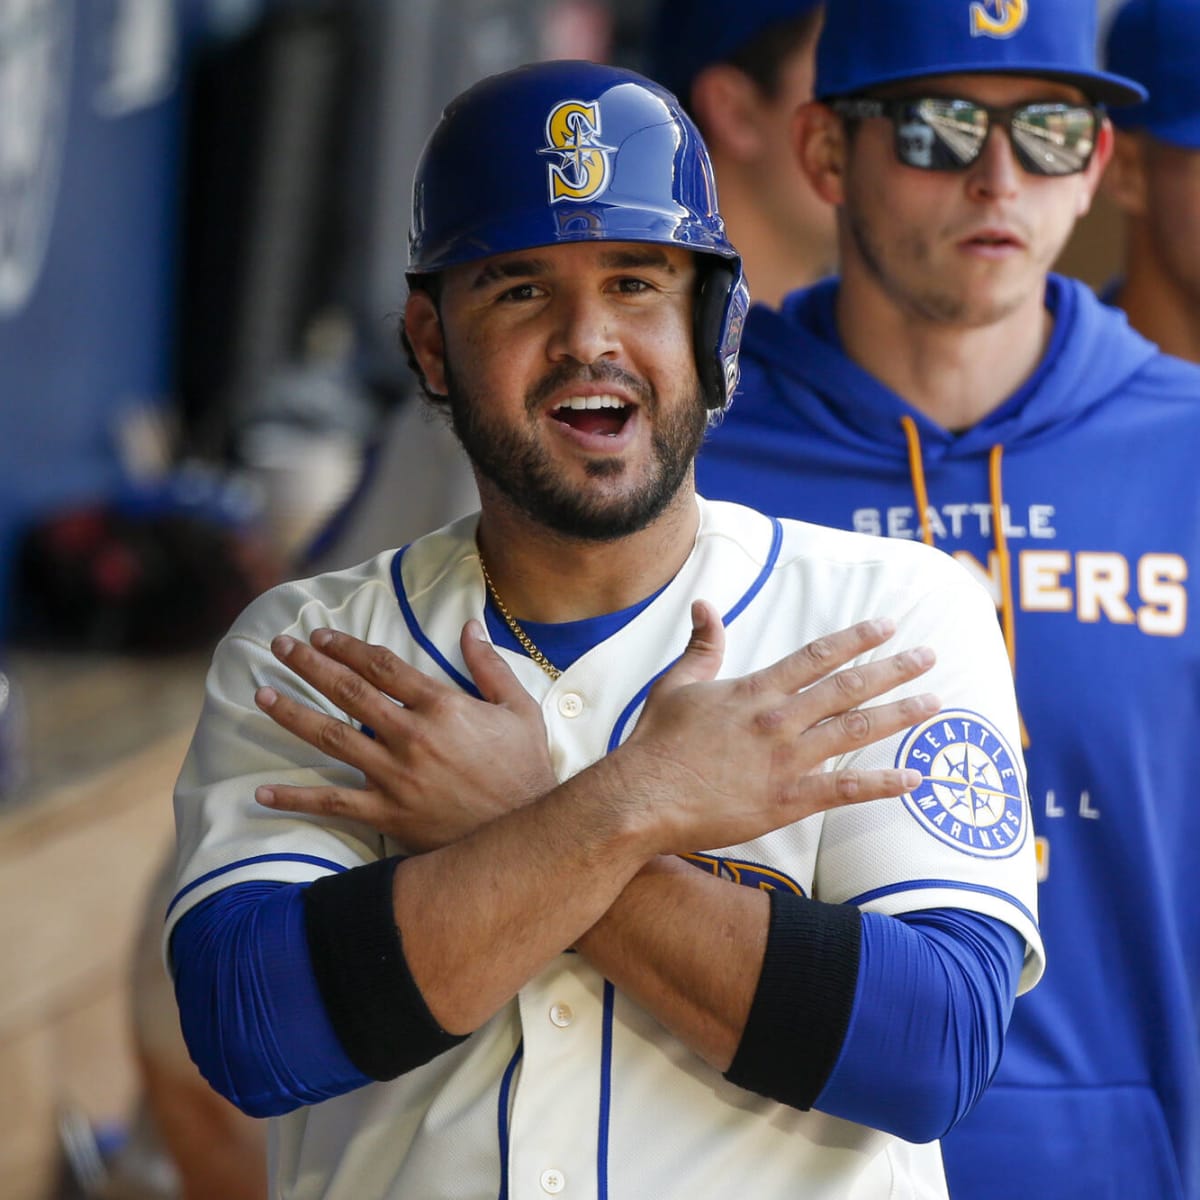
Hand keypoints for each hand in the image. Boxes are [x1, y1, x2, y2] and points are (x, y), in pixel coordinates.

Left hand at [253, 622, 555, 850]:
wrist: (522, 834)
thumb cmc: (524, 769)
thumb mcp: (519, 710)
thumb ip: (489, 666)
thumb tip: (469, 627)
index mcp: (442, 706)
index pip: (382, 667)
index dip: (347, 647)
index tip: (320, 635)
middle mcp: (412, 736)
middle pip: (349, 693)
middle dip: (310, 666)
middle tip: (279, 647)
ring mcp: (396, 776)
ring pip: (332, 739)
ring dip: (293, 715)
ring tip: (261, 695)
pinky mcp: (388, 814)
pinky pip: (334, 804)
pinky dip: (297, 799)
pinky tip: (263, 792)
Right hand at [608, 600, 938, 854]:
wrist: (641, 798)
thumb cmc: (656, 742)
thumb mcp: (676, 683)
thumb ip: (701, 646)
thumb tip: (705, 605)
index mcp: (754, 691)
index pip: (816, 656)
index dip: (856, 639)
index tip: (888, 626)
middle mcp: (778, 720)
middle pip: (848, 688)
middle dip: (894, 670)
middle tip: (930, 657)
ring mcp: (785, 761)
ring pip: (855, 731)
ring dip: (899, 715)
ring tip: (934, 702)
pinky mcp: (786, 800)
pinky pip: (845, 788)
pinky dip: (882, 783)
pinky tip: (913, 777)